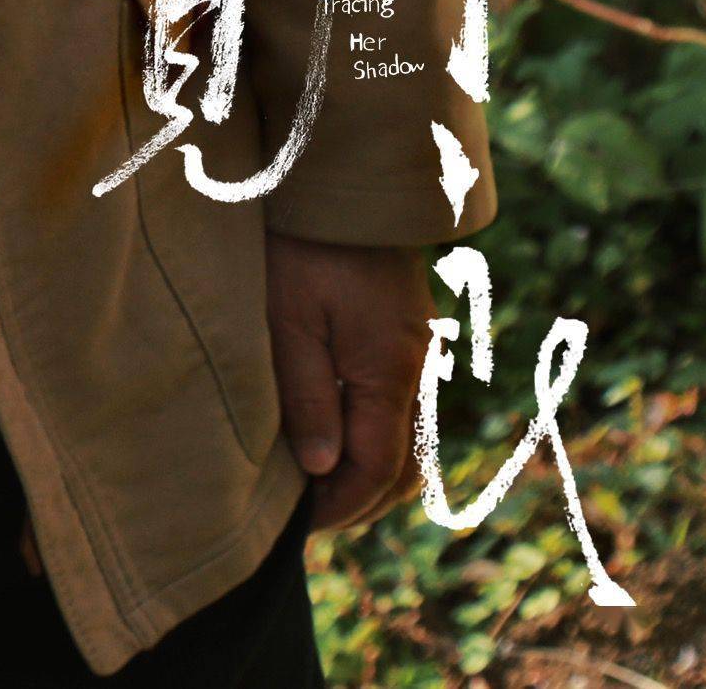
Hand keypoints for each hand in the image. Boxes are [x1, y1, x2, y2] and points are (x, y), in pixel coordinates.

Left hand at [265, 229, 430, 535]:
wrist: (340, 178)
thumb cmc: (302, 244)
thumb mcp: (288, 321)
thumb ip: (308, 397)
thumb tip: (323, 470)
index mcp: (390, 371)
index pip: (378, 469)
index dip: (341, 506)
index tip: (300, 527)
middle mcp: (416, 368)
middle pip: (405, 465)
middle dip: (361, 501)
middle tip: (308, 520)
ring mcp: (417, 350)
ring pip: (408, 439)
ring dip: (372, 473)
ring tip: (319, 489)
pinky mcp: (405, 334)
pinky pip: (402, 407)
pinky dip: (377, 438)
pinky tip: (338, 440)